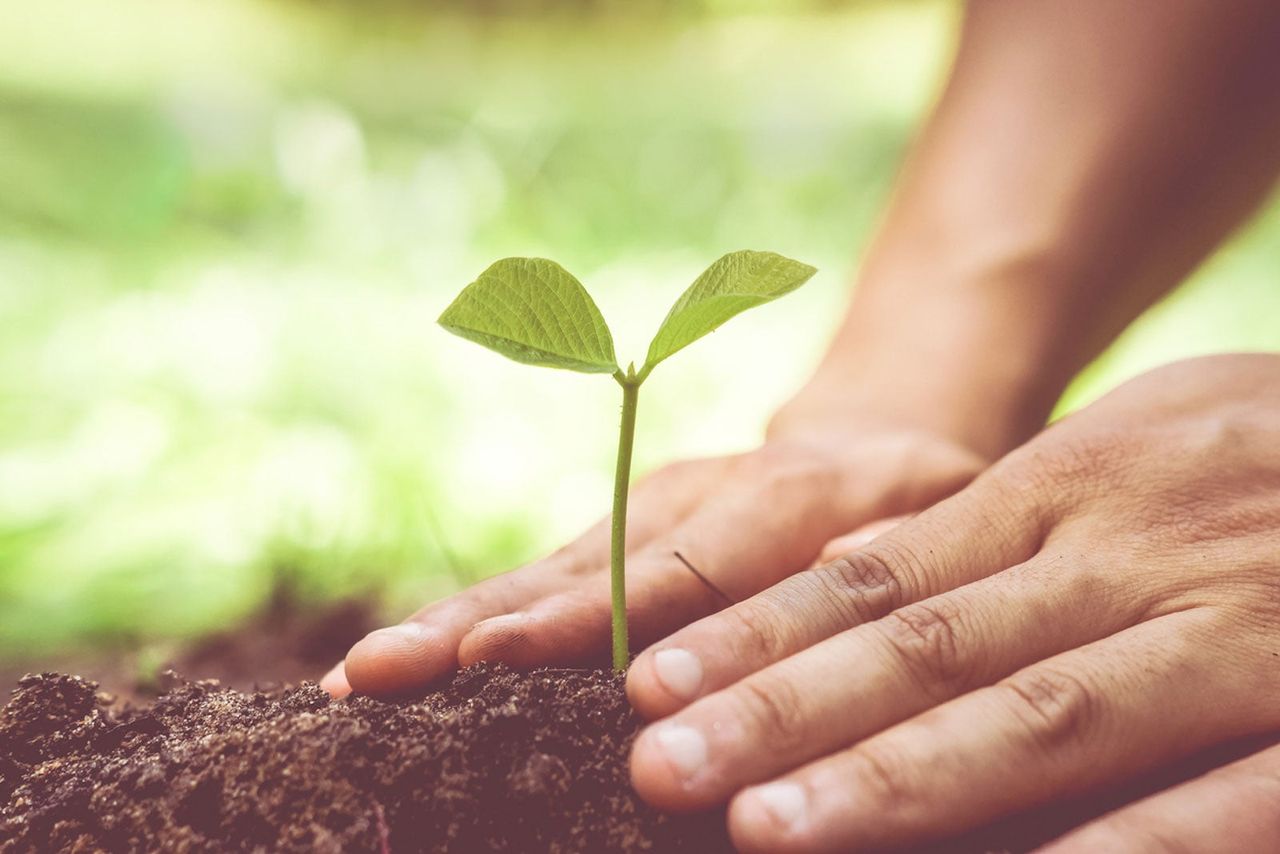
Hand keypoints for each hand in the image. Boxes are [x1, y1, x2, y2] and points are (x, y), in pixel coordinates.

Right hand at [322, 420, 982, 696]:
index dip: (586, 619)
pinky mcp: (622, 527)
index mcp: (777, 499)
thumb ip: (901, 548)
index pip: (675, 569)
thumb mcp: (946, 510)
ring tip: (355, 678)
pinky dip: (471, 622)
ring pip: (540, 572)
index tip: (494, 659)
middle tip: (375, 675)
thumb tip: (846, 573)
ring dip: (448, 625)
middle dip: (474, 627)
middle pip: (576, 569)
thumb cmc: (922, 494)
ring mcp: (646, 510)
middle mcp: (690, 498)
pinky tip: (399, 664)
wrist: (876, 433)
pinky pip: (543, 579)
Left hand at [625, 353, 1279, 850]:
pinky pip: (1216, 800)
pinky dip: (1115, 847)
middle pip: (922, 646)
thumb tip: (850, 574)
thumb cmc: (1260, 447)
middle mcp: (1121, 556)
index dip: (758, 635)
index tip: (647, 683)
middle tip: (656, 765)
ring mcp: (1223, 633)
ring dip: (891, 778)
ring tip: (762, 830)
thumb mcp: (1129, 439)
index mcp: (1067, 488)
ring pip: (1031, 713)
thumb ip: (998, 514)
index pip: (878, 574)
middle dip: (780, 712)